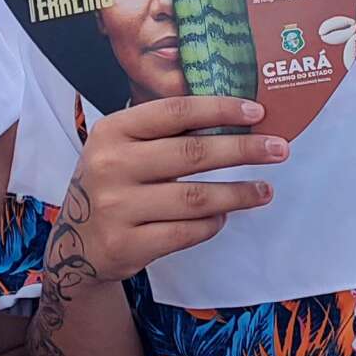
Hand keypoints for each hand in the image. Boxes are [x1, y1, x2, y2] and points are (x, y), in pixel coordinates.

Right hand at [50, 96, 282, 286]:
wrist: (75, 245)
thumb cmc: (113, 185)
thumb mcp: (122, 147)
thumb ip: (163, 131)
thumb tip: (234, 114)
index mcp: (112, 131)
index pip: (174, 112)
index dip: (219, 109)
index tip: (257, 112)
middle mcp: (110, 166)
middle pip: (191, 154)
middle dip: (243, 150)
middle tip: (279, 149)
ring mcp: (116, 208)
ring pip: (195, 198)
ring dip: (238, 194)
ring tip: (264, 190)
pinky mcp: (127, 245)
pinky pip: (186, 232)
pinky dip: (212, 224)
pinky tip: (224, 217)